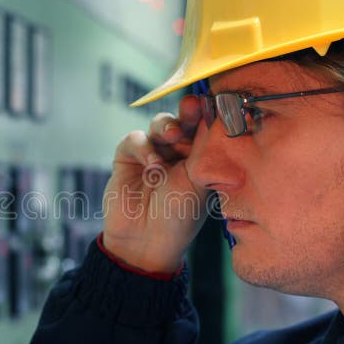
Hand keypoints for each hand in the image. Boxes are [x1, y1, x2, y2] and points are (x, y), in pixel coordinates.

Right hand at [102, 95, 208, 273]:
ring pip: (159, 125)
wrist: (146, 240)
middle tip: (192, 105)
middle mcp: (177, 153)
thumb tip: (216, 112)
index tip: (215, 103)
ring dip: (166, 126)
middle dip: (187, 111)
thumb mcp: (198, 179)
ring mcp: (151, 154)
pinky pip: (135, 139)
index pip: (204, 128)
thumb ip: (203, 146)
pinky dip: (143, 146)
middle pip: (182, 120)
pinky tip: (152, 163)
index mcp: (199, 158)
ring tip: (172, 136)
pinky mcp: (127, 158)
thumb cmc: (179, 215)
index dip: (208, 113)